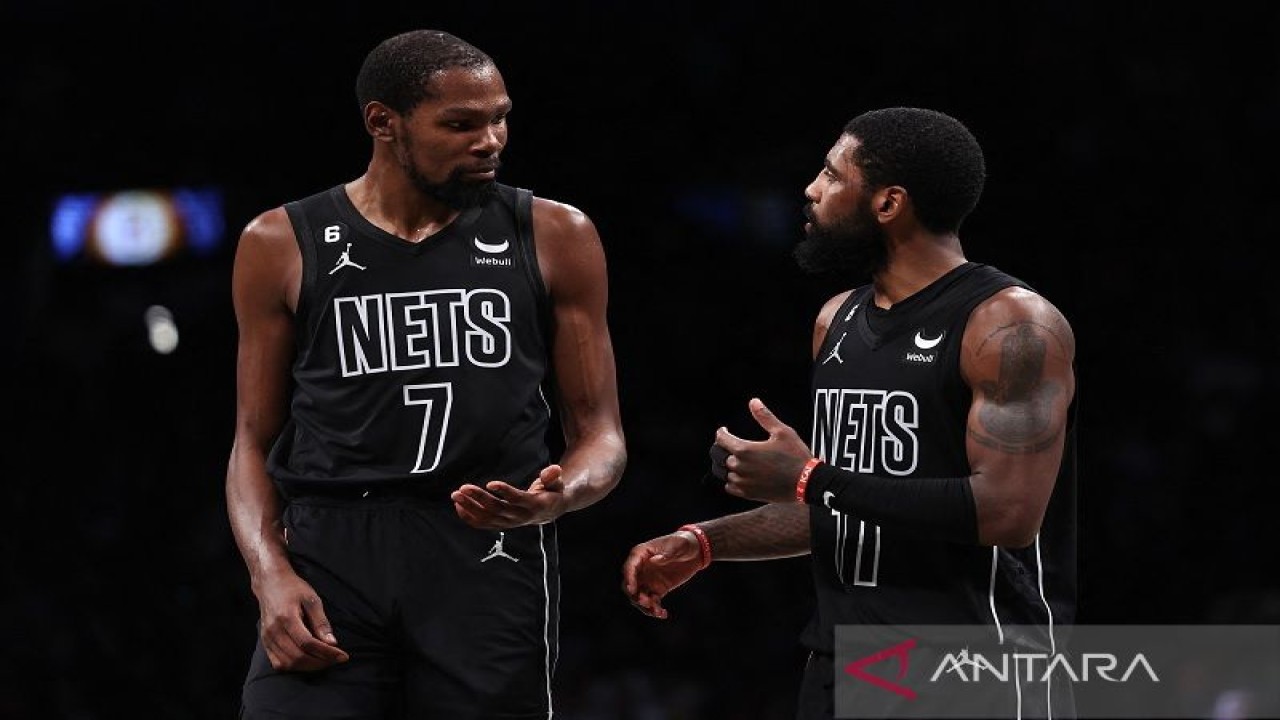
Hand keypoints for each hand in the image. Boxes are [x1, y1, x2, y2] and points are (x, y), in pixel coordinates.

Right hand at [254, 570, 349, 671]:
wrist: (270, 584)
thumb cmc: (293, 589)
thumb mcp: (312, 599)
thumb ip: (321, 622)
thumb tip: (332, 643)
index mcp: (286, 618)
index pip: (308, 643)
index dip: (327, 653)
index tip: (343, 656)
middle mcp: (274, 631)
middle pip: (298, 657)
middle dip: (320, 662)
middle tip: (335, 659)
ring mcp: (267, 638)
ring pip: (288, 663)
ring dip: (308, 667)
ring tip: (324, 661)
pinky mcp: (265, 643)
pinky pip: (278, 664)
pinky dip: (294, 667)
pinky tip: (307, 662)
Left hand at [452, 464, 567, 528]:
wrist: (551, 510)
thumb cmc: (552, 491)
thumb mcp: (557, 482)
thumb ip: (553, 476)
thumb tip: (554, 469)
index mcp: (535, 505)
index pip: (518, 499)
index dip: (505, 492)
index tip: (490, 483)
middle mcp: (521, 517)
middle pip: (497, 509)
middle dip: (479, 498)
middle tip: (463, 488)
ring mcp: (510, 523)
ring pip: (487, 518)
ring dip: (470, 507)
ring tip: (456, 495)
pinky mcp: (502, 524)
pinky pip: (484, 524)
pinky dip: (470, 517)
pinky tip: (459, 506)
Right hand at [621, 531, 704, 618]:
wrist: (695, 550)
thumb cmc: (682, 543)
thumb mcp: (677, 546)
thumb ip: (666, 553)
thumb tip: (653, 561)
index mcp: (641, 554)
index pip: (630, 567)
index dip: (629, 578)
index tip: (632, 590)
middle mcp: (641, 568)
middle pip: (629, 585)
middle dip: (635, 595)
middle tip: (646, 602)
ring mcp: (648, 580)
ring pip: (639, 596)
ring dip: (645, 606)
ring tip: (657, 611)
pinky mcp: (658, 589)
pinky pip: (652, 602)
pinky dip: (655, 609)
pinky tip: (663, 614)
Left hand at [715, 398, 811, 503]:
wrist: (806, 482)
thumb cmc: (796, 457)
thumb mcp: (782, 431)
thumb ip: (765, 416)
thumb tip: (754, 402)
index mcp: (745, 450)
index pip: (721, 439)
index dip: (721, 432)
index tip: (724, 430)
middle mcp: (740, 467)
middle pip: (718, 456)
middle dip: (720, 447)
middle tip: (726, 444)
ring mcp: (743, 482)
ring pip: (722, 472)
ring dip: (725, 464)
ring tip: (732, 459)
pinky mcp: (748, 494)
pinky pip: (730, 487)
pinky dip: (731, 480)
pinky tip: (738, 474)